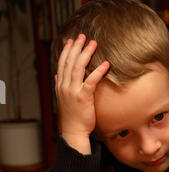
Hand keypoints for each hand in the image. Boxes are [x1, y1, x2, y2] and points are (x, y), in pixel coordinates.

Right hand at [55, 34, 109, 152]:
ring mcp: (73, 91)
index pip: (62, 63)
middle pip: (70, 61)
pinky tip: (106, 64)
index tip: (72, 40)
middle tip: (84, 36)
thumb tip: (57, 76)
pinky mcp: (83, 97)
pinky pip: (91, 81)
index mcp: (60, 86)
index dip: (67, 50)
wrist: (74, 132)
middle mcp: (65, 86)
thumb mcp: (63, 100)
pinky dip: (98, 71)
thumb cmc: (72, 117)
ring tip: (94, 44)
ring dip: (86, 54)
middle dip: (77, 47)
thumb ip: (60, 86)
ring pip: (78, 67)